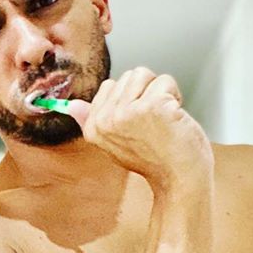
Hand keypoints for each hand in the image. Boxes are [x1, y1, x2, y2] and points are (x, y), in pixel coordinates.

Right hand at [67, 67, 212, 192]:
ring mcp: (126, 112)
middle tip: (154, 122)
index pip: (109, 86)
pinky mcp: (151, 106)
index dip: (131, 98)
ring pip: (144, 74)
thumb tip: (71, 105)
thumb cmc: (155, 160)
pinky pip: (165, 81)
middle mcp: (105, 120)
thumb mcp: (115, 142)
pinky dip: (175, 96)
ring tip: (164, 117)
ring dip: (161, 91)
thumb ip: (93, 120)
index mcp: (94, 128)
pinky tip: (174, 117)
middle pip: (128, 77)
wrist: (180, 178)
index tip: (139, 123)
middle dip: (147, 92)